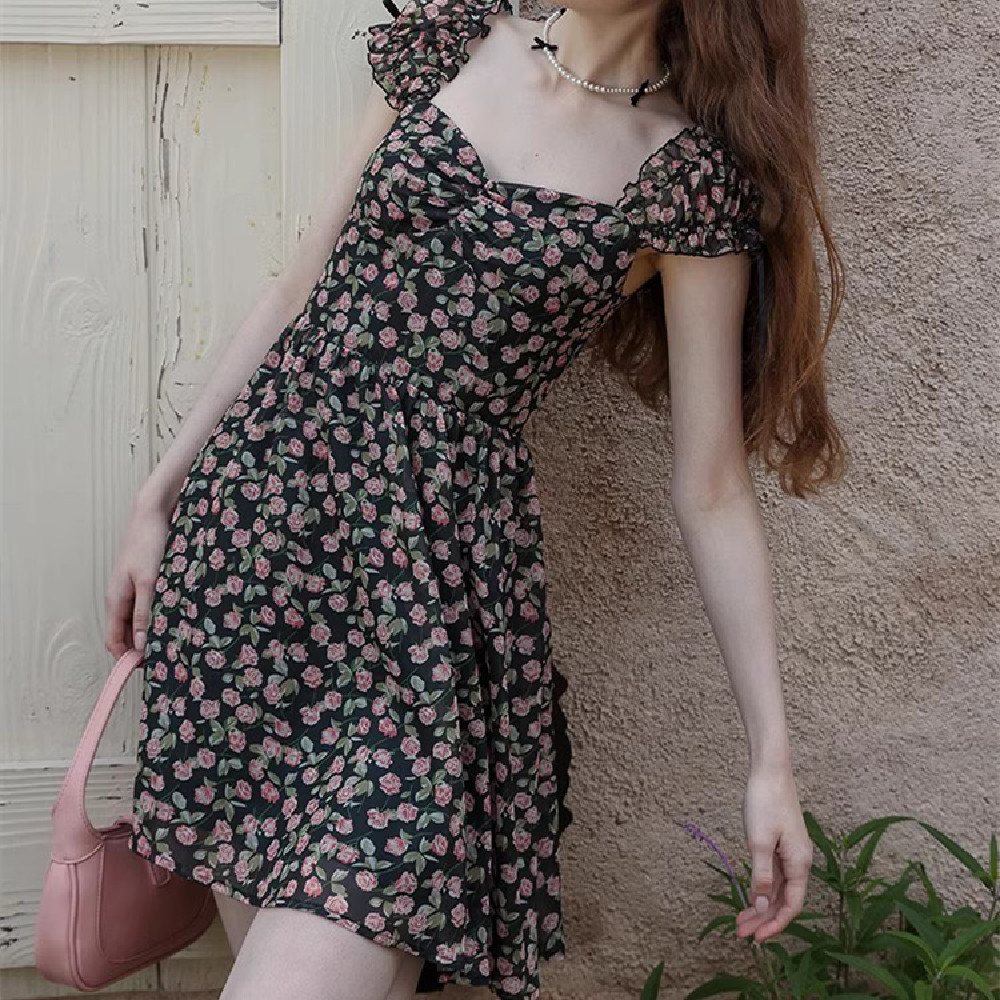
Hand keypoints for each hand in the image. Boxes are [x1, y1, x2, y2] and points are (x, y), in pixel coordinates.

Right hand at [104, 491, 172, 659]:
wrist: (152, 514)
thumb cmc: (148, 544)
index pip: (113, 641)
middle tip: (165, 658)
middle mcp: (120, 598)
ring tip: (173, 642)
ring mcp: (131, 589)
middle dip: (140, 648)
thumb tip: (138, 645)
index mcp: (115, 600)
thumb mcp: (149, 581)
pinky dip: (156, 617)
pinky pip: (146, 607)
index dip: (127, 658)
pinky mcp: (144, 581)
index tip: (148, 669)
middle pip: (125, 634)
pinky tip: (174, 619)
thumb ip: (143, 613)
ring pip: (137, 621)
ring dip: (149, 633)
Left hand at [736, 760, 812, 942]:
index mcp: (799, 863)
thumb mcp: (759, 842)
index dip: (775, 925)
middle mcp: (799, 861)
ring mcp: (790, 852)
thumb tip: (763, 908)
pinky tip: (750, 896)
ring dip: (761, 905)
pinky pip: (775, 875)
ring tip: (740, 920)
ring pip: (778, 889)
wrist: (770, 771)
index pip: (791, 905)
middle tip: (741, 934)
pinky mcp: (781, 844)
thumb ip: (762, 877)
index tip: (756, 939)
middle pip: (784, 900)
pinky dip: (762, 888)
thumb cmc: (765, 802)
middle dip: (764, 919)